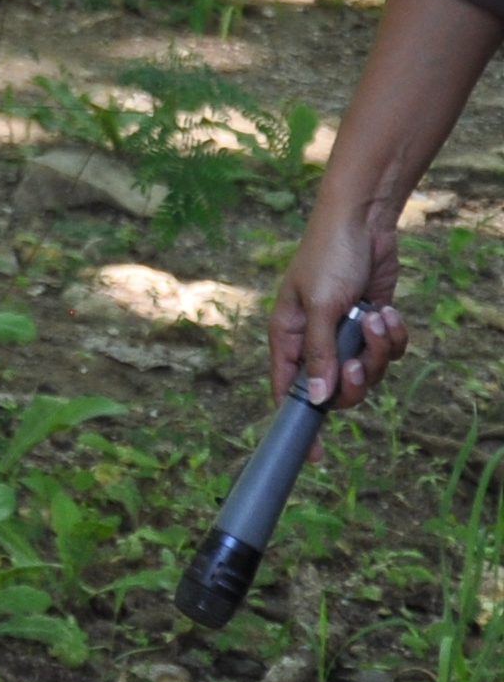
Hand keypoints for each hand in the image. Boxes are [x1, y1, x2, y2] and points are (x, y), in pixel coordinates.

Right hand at [275, 190, 407, 409]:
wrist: (363, 224)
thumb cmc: (328, 257)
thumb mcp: (321, 306)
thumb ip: (320, 355)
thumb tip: (319, 400)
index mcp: (288, 337)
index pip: (289, 392)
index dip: (301, 424)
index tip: (315, 458)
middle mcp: (316, 342)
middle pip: (337, 390)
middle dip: (355, 379)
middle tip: (359, 361)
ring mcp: (346, 336)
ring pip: (368, 372)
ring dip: (378, 349)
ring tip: (377, 317)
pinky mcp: (372, 327)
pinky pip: (389, 352)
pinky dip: (393, 335)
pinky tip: (388, 310)